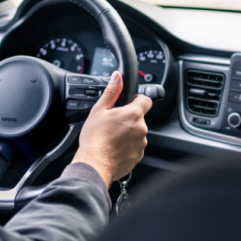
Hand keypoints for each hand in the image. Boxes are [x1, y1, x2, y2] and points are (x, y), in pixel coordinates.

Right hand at [70, 71, 151, 187]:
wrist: (95, 163)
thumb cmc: (95, 138)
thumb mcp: (99, 110)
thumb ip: (111, 92)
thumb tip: (117, 77)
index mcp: (133, 114)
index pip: (146, 100)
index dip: (137, 99)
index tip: (127, 103)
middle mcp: (141, 128)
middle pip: (139, 117)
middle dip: (128, 118)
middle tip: (112, 122)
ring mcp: (141, 144)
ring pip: (137, 132)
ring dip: (128, 132)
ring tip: (111, 136)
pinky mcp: (138, 156)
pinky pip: (135, 146)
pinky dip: (127, 145)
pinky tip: (113, 146)